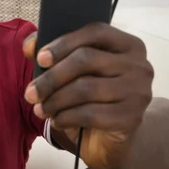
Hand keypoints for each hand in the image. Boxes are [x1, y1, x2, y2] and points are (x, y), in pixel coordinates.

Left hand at [23, 23, 153, 168]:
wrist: (113, 136)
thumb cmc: (92, 96)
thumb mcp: (73, 72)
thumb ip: (53, 53)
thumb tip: (29, 45)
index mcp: (127, 44)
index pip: (95, 32)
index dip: (64, 43)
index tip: (40, 58)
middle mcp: (139, 64)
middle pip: (86, 59)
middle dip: (52, 77)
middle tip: (31, 93)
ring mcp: (139, 91)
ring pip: (86, 88)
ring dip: (55, 100)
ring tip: (40, 109)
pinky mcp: (132, 117)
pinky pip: (91, 113)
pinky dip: (67, 117)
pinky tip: (57, 120)